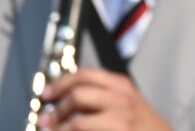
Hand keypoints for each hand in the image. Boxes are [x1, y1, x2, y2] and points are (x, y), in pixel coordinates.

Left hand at [39, 67, 170, 130]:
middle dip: (57, 110)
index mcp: (122, 85)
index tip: (47, 93)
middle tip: (47, 119)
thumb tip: (66, 97)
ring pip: (77, 122)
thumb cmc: (141, 125)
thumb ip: (102, 94)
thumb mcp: (126, 101)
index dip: (60, 83)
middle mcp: (122, 100)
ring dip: (60, 129)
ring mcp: (120, 120)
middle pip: (77, 96)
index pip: (85, 74)